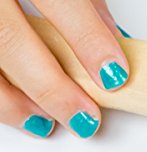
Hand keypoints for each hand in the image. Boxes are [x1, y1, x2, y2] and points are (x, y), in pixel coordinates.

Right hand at [0, 0, 129, 138]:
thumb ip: (84, 1)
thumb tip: (113, 39)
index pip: (58, 0)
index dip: (88, 40)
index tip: (114, 75)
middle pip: (9, 38)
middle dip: (51, 87)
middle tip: (84, 117)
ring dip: (14, 102)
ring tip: (45, 122)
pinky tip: (18, 111)